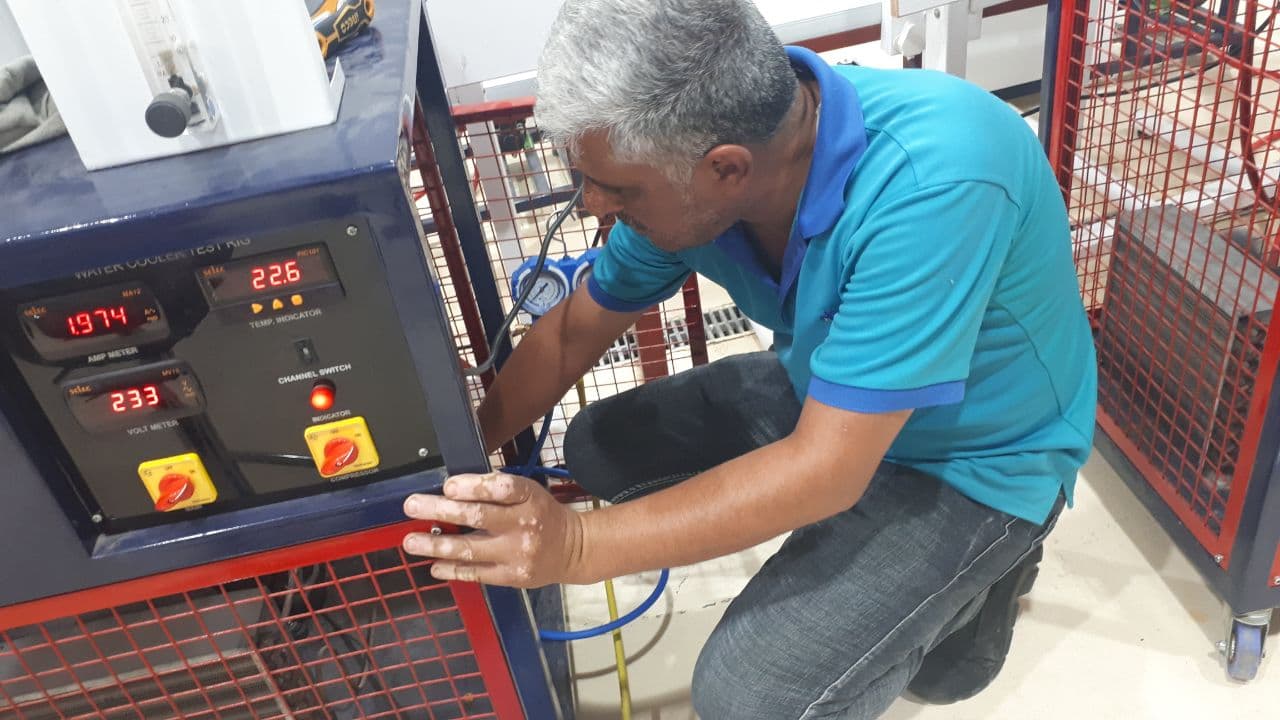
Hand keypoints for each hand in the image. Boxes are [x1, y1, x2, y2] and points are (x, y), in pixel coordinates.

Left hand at [401, 472, 586, 587]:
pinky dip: (452, 570)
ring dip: (436, 545)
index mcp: (529, 498)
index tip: (448, 486)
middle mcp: (524, 525)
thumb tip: (453, 488)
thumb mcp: (529, 492)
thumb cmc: (542, 515)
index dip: (473, 487)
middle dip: (441, 510)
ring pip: (471, 549)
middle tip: (412, 506)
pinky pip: (476, 573)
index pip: (501, 488)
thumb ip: (497, 489)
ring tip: (411, 541)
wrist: (572, 550)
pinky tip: (434, 565)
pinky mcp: (512, 576)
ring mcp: (517, 554)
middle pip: (479, 516)